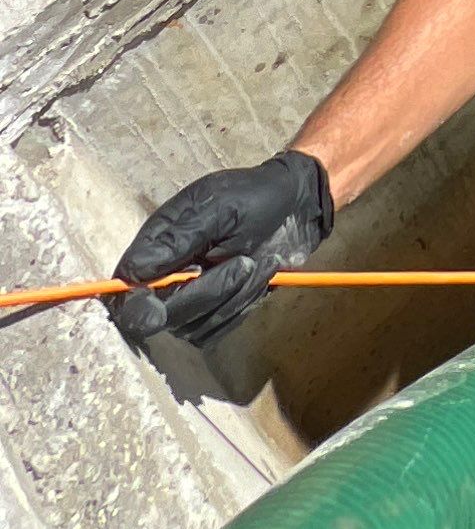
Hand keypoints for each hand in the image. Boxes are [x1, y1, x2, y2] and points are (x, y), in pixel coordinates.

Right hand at [111, 148, 334, 353]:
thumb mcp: (218, 210)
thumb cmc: (254, 199)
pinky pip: (216, 330)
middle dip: (207, 292)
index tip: (158, 308)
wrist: (294, 207)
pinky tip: (260, 275)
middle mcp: (165, 276)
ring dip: (232, 296)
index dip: (134, 305)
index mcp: (156, 243)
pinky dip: (242, 304)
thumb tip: (132, 273)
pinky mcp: (212, 314)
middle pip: (161, 315)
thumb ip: (177, 241)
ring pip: (192, 326)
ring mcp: (187, 299)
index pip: (125, 287)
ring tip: (256, 261)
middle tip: (243, 261)